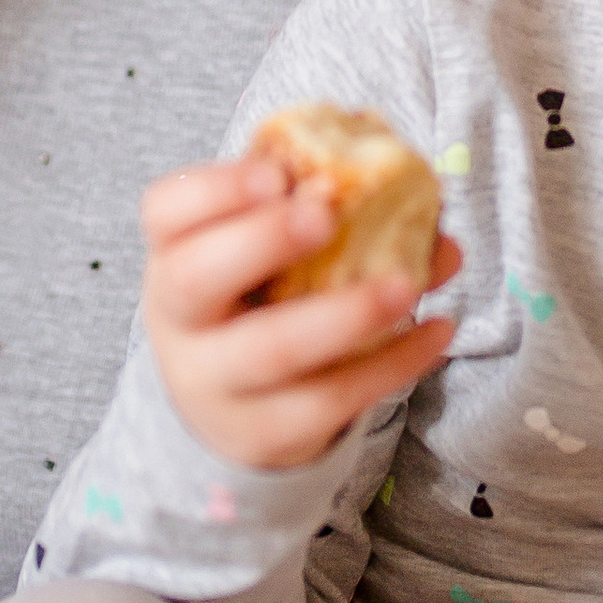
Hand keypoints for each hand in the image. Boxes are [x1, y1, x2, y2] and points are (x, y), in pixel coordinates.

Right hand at [140, 155, 458, 471]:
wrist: (227, 408)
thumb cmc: (256, 296)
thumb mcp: (262, 250)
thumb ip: (323, 206)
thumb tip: (425, 195)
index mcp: (173, 252)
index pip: (166, 211)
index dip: (216, 189)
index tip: (276, 171)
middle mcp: (179, 319)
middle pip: (198, 279)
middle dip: (261, 241)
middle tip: (327, 214)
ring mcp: (216, 384)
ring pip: (272, 351)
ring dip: (345, 314)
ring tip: (407, 284)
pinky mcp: (267, 432)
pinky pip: (331, 399)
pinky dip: (392, 364)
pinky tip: (436, 330)